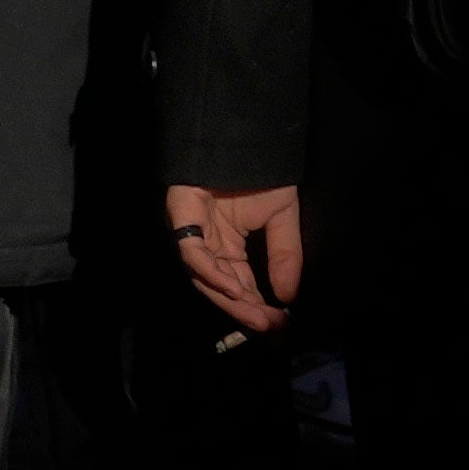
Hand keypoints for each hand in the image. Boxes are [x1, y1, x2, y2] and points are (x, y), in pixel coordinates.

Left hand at [167, 183, 302, 334]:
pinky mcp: (180, 219)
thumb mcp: (283, 219)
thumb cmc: (261, 176)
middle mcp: (207, 246)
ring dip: (231, 300)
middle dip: (246, 311)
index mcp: (228, 248)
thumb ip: (285, 256)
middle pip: (221, 288)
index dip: (259, 307)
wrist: (245, 140)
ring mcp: (191, 234)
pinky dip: (211, 272)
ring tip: (257, 317)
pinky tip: (234, 288)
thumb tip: (288, 296)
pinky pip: (192, 253)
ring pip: (205, 278)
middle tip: (271, 329)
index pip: (241, 286)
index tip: (280, 327)